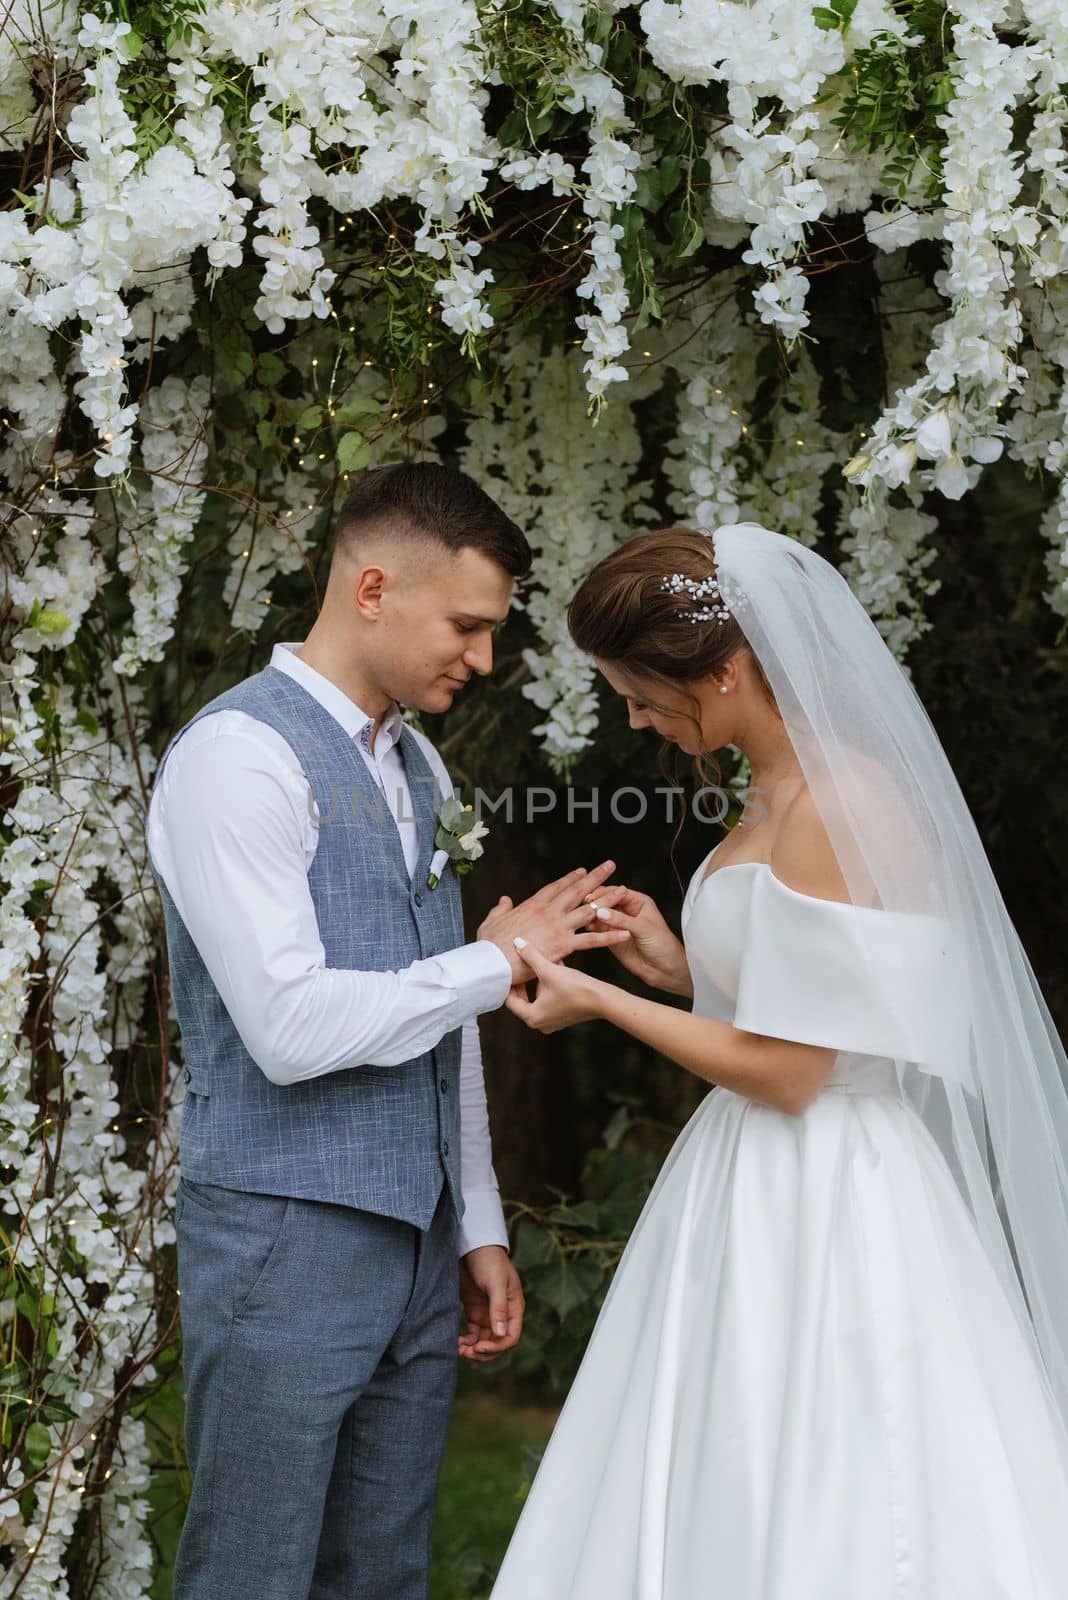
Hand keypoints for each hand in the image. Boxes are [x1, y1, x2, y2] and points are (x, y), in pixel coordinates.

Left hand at [458, 1245, 523, 1361]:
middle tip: (467, 1352)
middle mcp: (503, 1314)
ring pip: (485, 1341)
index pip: (511, 1336)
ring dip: (474, 1349)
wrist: (472, 1246)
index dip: (498, 1346)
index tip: (480, 1347)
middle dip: (484, 1351)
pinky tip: (457, 1343)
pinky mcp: (474, 1312)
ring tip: (459, 1349)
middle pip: (497, 1343)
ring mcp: (488, 1314)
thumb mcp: (495, 1283)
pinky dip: (467, 1341)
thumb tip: (501, 1334)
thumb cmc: (489, 1260)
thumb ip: (498, 1308)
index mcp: (514, 1308)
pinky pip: (473, 1334)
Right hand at [477, 862, 630, 983]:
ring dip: (608, 899)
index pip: (557, 887)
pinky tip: (624, 931)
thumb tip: (504, 900)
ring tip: (624, 890)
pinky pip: (592, 941)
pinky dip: (609, 936)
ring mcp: (558, 926)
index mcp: (533, 905)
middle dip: (596, 877)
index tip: (583, 871)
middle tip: (610, 866)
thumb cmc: (488, 944)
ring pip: (589, 909)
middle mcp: (549, 911)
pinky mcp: (563, 945)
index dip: (571, 878)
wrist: (491, 961)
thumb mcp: (492, 921)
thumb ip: (500, 909)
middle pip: (577, 890)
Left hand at [504, 940, 606, 1032]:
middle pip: (522, 1000)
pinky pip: (548, 999)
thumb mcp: (549, 970)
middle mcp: (540, 1024)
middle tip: (521, 964)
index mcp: (532, 1017)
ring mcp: (552, 1022)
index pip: (510, 1000)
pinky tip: (556, 967)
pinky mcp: (563, 1016)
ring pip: (537, 997)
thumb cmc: (575, 987)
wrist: (604, 1000)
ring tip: (540, 962)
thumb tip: (516, 942)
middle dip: (523, 980)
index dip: (509, 981)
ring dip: (538, 980)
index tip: (509, 967)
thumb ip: (531, 956)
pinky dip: (549, 985)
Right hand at [582, 881, 692, 997]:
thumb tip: (602, 911)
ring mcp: (618, 924)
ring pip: (601, 915)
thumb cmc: (663, 945)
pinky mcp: (612, 937)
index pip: (618, 892)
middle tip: (586, 906)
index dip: (606, 893)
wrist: (665, 969)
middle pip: (607, 902)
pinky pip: (599, 929)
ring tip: (585, 917)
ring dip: (592, 915)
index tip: (594, 897)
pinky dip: (592, 927)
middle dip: (597, 903)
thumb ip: (622, 920)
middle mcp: (627, 910)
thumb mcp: (644, 928)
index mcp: (639, 902)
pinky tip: (588, 927)